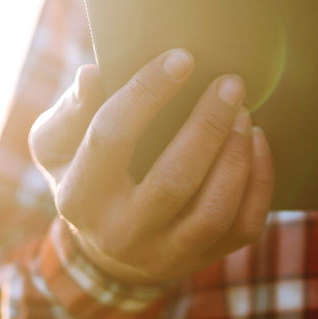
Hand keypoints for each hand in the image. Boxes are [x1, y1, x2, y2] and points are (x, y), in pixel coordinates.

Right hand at [28, 50, 274, 283]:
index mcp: (80, 196)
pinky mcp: (203, 259)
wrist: (108, 250)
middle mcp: (121, 233)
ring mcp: (165, 254)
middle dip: (207, 126)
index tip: (181, 59)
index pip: (111, 138)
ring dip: (235, 156)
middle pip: (173, 181)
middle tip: (230, 83)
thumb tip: (93, 75)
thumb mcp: (58, 145)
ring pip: (213, 211)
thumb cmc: (85, 176)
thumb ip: (71, 110)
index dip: (146, 94)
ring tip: (244, 113)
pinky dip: (259, 182)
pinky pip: (243, 226)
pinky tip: (257, 142)